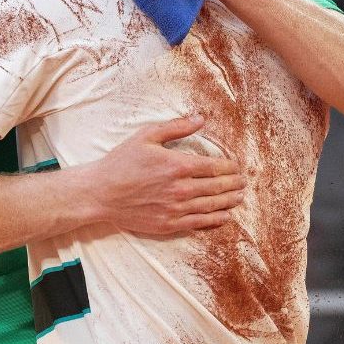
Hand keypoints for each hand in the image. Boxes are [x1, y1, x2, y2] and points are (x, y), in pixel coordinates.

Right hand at [85, 115, 244, 234]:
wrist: (100, 193)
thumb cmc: (122, 162)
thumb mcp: (146, 136)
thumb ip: (176, 127)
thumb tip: (201, 118)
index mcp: (178, 165)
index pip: (214, 166)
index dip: (229, 166)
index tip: (236, 166)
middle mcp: (181, 189)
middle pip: (218, 187)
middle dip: (234, 183)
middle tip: (242, 181)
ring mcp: (176, 209)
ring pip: (212, 206)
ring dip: (229, 201)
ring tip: (239, 197)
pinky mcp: (169, 224)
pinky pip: (200, 223)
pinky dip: (216, 220)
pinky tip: (224, 216)